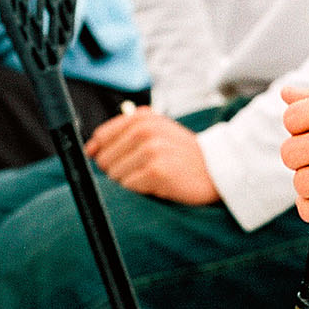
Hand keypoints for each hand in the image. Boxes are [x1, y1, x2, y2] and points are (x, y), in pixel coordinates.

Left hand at [85, 104, 218, 205]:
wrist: (218, 169)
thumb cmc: (183, 154)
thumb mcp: (157, 132)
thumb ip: (124, 134)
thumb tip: (90, 149)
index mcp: (141, 117)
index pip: (101, 137)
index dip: (105, 153)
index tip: (120, 161)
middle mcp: (144, 130)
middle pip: (104, 159)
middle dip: (120, 170)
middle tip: (146, 169)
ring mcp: (150, 150)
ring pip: (114, 175)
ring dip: (131, 182)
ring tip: (154, 176)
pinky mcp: (155, 171)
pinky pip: (128, 187)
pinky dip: (141, 191)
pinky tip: (160, 184)